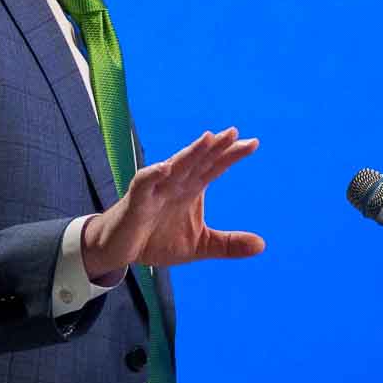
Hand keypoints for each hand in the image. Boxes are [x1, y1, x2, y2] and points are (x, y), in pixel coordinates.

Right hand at [81, 127, 264, 277]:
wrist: (120, 250)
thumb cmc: (157, 240)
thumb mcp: (200, 246)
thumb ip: (228, 244)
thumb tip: (261, 245)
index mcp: (191, 190)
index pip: (215, 167)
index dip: (232, 155)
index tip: (254, 143)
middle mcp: (175, 184)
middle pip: (198, 161)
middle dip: (215, 147)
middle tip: (235, 132)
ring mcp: (155, 190)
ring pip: (175, 166)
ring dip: (191, 152)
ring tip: (208, 138)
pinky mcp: (136, 202)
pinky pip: (144, 183)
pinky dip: (154, 174)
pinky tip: (166, 167)